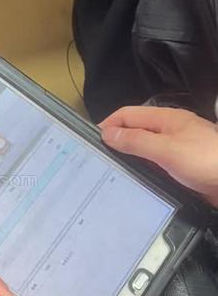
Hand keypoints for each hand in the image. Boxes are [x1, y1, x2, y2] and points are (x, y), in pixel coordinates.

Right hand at [100, 106, 217, 206]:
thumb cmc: (205, 161)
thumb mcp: (166, 150)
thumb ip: (136, 141)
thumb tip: (108, 133)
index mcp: (166, 119)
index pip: (127, 114)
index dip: (107, 124)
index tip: (90, 141)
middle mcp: (170, 130)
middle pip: (135, 130)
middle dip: (115, 140)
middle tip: (96, 160)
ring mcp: (177, 148)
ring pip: (145, 148)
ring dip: (128, 156)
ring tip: (110, 172)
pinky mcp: (183, 167)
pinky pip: (156, 164)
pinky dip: (142, 169)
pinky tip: (135, 181)